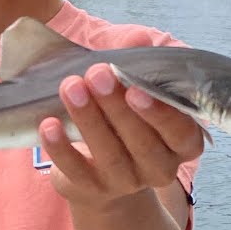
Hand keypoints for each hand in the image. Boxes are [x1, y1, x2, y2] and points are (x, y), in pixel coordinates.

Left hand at [38, 63, 203, 212]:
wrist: (100, 171)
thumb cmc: (123, 119)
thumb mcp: (132, 90)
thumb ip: (137, 64)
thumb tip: (139, 40)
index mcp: (181, 143)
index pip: (181, 133)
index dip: (161, 113)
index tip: (135, 87)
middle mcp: (159, 167)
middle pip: (143, 143)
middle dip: (117, 107)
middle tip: (97, 74)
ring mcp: (125, 182)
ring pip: (109, 155)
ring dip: (89, 119)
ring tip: (70, 87)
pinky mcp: (92, 189)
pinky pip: (76, 171)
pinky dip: (61, 148)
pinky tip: (49, 124)